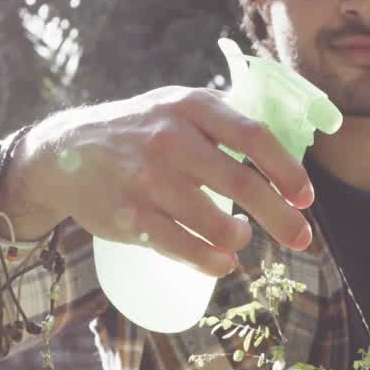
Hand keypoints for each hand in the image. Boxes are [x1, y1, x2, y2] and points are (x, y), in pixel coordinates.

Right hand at [2, 86, 315, 276]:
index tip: (306, 198)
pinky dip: (212, 262)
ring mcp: (147, 180)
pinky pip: (184, 249)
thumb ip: (223, 124)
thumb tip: (283, 160)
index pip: (254, 137)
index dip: (287, 171)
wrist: (64, 153)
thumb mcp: (176, 106)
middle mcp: (170, 139)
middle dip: (280, 217)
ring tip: (239, 237)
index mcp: (190, 107)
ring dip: (239, 239)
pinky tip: (222, 262)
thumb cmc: (138, 132)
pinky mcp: (130, 217)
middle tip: (302, 238)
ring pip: (216, 223)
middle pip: (242, 184)